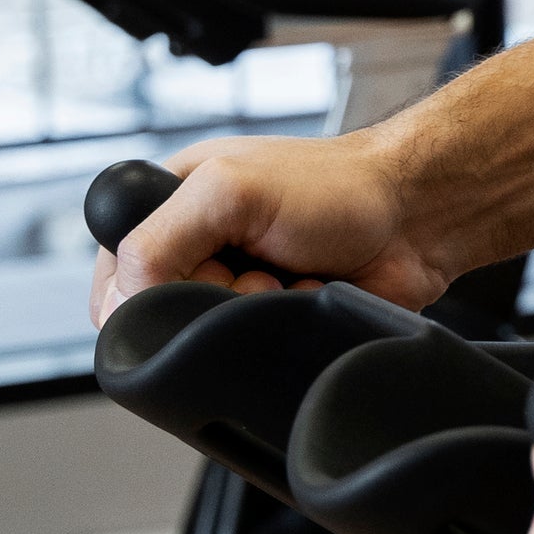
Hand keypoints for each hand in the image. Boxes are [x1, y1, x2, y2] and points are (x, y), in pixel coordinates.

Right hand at [90, 129, 453, 321]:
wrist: (417, 215)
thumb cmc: (336, 184)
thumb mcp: (227, 191)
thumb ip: (157, 242)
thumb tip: (121, 306)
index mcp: (173, 203)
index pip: (116, 272)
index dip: (145, 288)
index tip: (194, 272)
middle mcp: (201, 245)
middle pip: (164, 312)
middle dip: (211, 299)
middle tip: (251, 268)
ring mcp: (239, 284)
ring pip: (210, 338)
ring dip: (250, 315)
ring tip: (284, 279)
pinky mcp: (275, 318)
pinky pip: (253, 350)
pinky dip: (281, 328)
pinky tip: (307, 293)